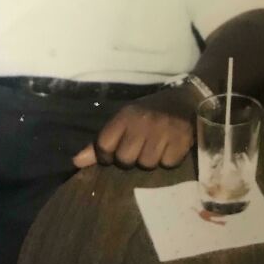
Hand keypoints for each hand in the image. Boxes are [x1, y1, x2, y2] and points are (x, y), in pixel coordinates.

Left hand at [72, 88, 196, 169]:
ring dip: (151, 159)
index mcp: (126, 115)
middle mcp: (143, 122)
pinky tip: (171, 146)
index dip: (107, 155)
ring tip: (157, 145)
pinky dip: (169, 159)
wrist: (187, 98)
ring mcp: (164, 131)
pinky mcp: (182, 141)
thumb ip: (102, 141)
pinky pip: (168, 164)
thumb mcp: (125, 119)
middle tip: (140, 147)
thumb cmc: (150, 111)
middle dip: (131, 159)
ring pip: (147, 165)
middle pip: (125, 160)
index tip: (115, 152)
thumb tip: (76, 162)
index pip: (104, 146)